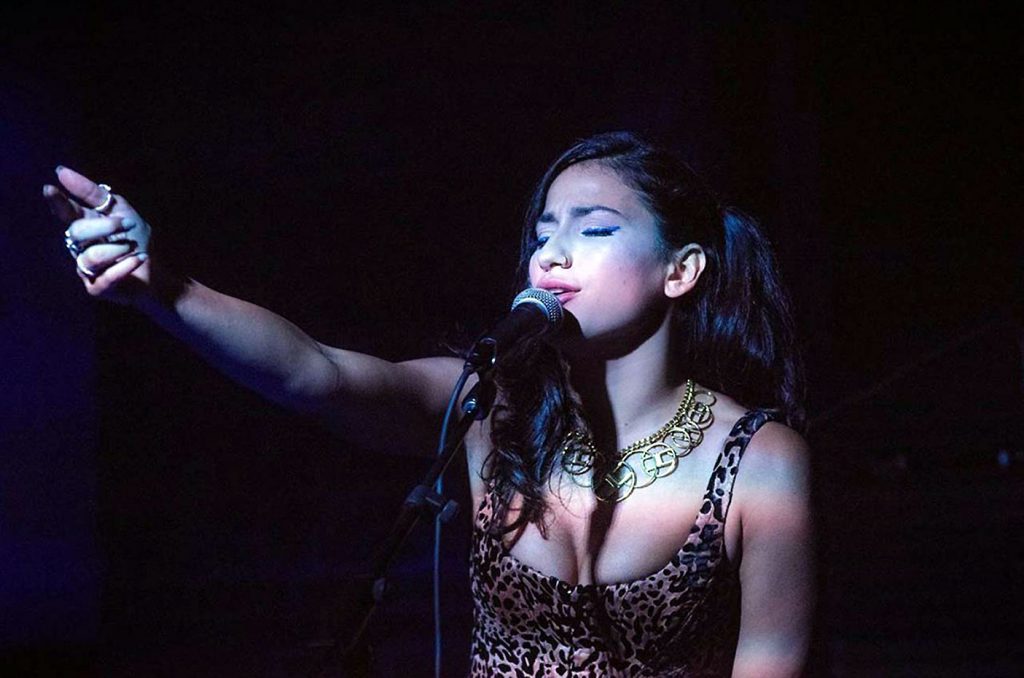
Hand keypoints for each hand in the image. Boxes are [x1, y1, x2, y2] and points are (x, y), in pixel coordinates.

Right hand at [44, 166, 153, 303]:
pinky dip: (125, 266)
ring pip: (92, 256)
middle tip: (127, 225)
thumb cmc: (137, 240)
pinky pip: (105, 277)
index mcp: (84, 225)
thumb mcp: (122, 212)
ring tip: (133, 250)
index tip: (50, 188)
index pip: (65, 212)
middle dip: (106, 226)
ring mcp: (85, 269)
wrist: (157, 272)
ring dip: (119, 249)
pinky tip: (138, 260)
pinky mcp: (96, 288)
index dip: (57, 202)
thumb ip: (95, 195)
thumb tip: (62, 172)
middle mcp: (79, 247)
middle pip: (78, 232)